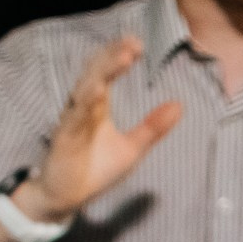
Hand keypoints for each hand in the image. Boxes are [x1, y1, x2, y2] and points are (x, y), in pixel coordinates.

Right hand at [21, 37, 182, 221]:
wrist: (66, 198)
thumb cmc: (94, 170)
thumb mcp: (132, 149)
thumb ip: (153, 128)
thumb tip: (179, 105)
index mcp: (97, 107)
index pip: (107, 74)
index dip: (119, 57)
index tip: (138, 42)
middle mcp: (82, 109)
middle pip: (96, 75)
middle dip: (113, 58)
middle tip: (133, 43)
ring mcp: (72, 122)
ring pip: (85, 91)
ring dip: (103, 73)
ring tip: (122, 58)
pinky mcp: (63, 140)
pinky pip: (74, 118)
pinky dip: (85, 103)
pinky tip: (97, 90)